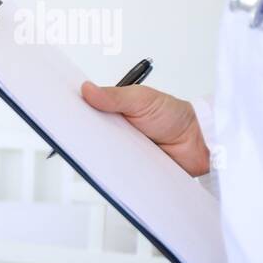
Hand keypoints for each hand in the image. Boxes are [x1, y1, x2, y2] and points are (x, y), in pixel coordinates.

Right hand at [81, 81, 209, 176]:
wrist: (199, 143)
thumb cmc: (174, 116)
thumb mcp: (142, 99)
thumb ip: (114, 96)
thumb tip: (87, 89)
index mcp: (112, 112)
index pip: (85, 113)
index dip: (73, 113)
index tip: (63, 113)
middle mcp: (112, 133)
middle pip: (87, 137)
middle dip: (80, 136)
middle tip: (75, 136)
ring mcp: (118, 152)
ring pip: (98, 156)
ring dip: (95, 155)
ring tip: (91, 153)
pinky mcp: (127, 170)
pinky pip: (113, 173)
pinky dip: (110, 172)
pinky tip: (107, 169)